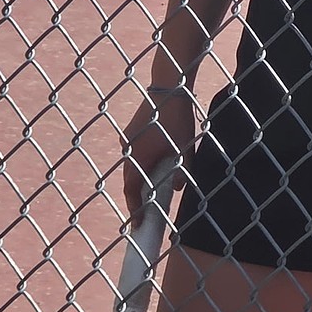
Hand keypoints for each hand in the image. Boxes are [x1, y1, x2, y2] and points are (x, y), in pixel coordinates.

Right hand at [122, 88, 195, 223]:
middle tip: (143, 214)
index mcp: (137, 157)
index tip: (136, 225)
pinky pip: (134, 152)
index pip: (132, 190)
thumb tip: (178, 189)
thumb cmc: (177, 118)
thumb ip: (181, 171)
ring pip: (132, 165)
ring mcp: (128, 138)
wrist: (168, 86)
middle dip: (137, 197)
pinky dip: (141, 163)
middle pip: (130, 179)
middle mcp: (127, 149)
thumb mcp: (184, 148)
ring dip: (140, 178)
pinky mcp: (132, 129)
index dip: (134, 209)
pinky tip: (154, 165)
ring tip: (149, 192)